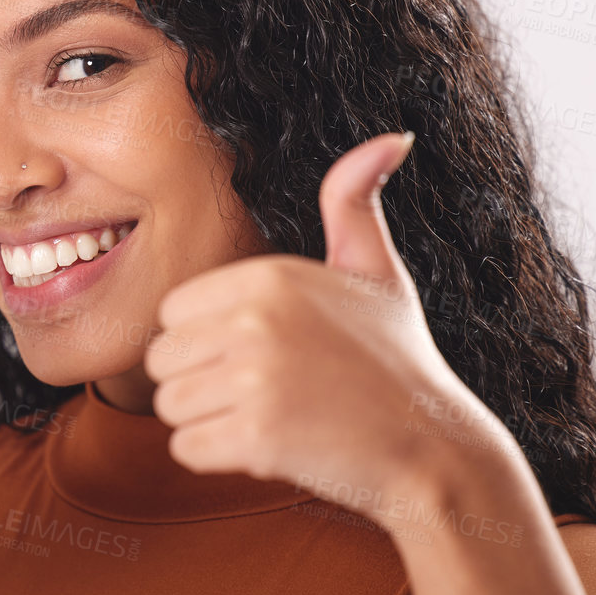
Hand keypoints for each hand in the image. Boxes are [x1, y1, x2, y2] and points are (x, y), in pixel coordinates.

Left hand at [145, 132, 511, 526]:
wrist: (434, 449)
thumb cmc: (399, 361)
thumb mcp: (378, 273)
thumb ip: (356, 203)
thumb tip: (390, 137)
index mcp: (271, 276)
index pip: (172, 312)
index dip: (209, 339)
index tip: (266, 352)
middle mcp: (257, 320)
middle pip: (162, 360)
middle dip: (202, 382)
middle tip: (268, 391)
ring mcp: (255, 379)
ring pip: (168, 406)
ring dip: (209, 421)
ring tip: (272, 416)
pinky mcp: (256, 437)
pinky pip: (186, 449)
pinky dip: (219, 457)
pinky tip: (273, 446)